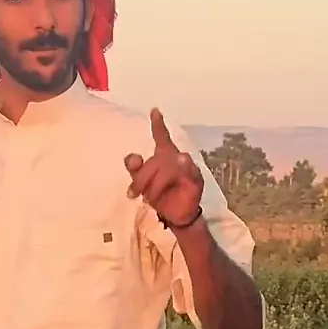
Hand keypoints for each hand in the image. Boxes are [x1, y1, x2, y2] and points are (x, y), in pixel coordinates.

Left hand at [124, 108, 203, 226]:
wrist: (175, 217)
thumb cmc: (161, 198)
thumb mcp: (143, 184)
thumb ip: (136, 170)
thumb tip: (131, 156)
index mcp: (165, 156)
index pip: (162, 137)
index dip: (158, 124)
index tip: (154, 111)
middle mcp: (178, 158)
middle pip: (158, 157)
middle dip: (142, 176)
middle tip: (133, 193)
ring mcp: (189, 167)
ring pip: (169, 164)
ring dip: (154, 182)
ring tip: (147, 197)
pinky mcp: (196, 179)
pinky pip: (181, 175)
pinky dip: (164, 185)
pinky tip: (157, 196)